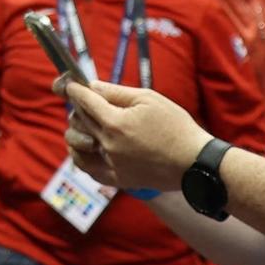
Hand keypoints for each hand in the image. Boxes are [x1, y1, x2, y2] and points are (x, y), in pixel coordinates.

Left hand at [61, 78, 213, 191]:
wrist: (195, 162)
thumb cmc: (175, 126)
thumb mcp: (148, 99)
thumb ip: (116, 92)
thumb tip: (92, 86)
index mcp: (115, 123)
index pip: (84, 101)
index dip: (74, 90)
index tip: (70, 84)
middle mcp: (109, 145)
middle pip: (80, 120)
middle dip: (79, 106)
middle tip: (85, 100)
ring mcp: (112, 165)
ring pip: (78, 144)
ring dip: (78, 130)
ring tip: (86, 123)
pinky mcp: (118, 180)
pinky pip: (89, 169)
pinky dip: (81, 156)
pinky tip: (85, 147)